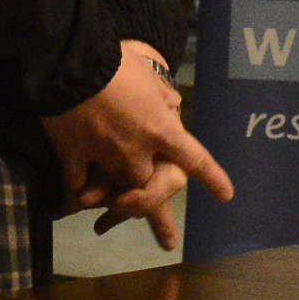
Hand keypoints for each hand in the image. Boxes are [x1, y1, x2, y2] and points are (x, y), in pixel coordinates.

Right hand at [41, 39, 233, 247]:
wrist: (73, 62)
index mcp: (161, 128)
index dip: (212, 178)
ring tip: (104, 224)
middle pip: (150, 187)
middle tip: (165, 237)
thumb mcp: (148, 77)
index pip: (195, 158)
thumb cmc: (117, 63)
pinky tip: (72, 204)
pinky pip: (77, 187)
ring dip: (113, 203)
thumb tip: (172, 103)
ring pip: (116, 193)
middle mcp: (137, 150)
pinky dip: (75, 195)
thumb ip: (162, 96)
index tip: (226, 195)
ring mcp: (104, 157)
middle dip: (151, 202)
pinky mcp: (74, 157)